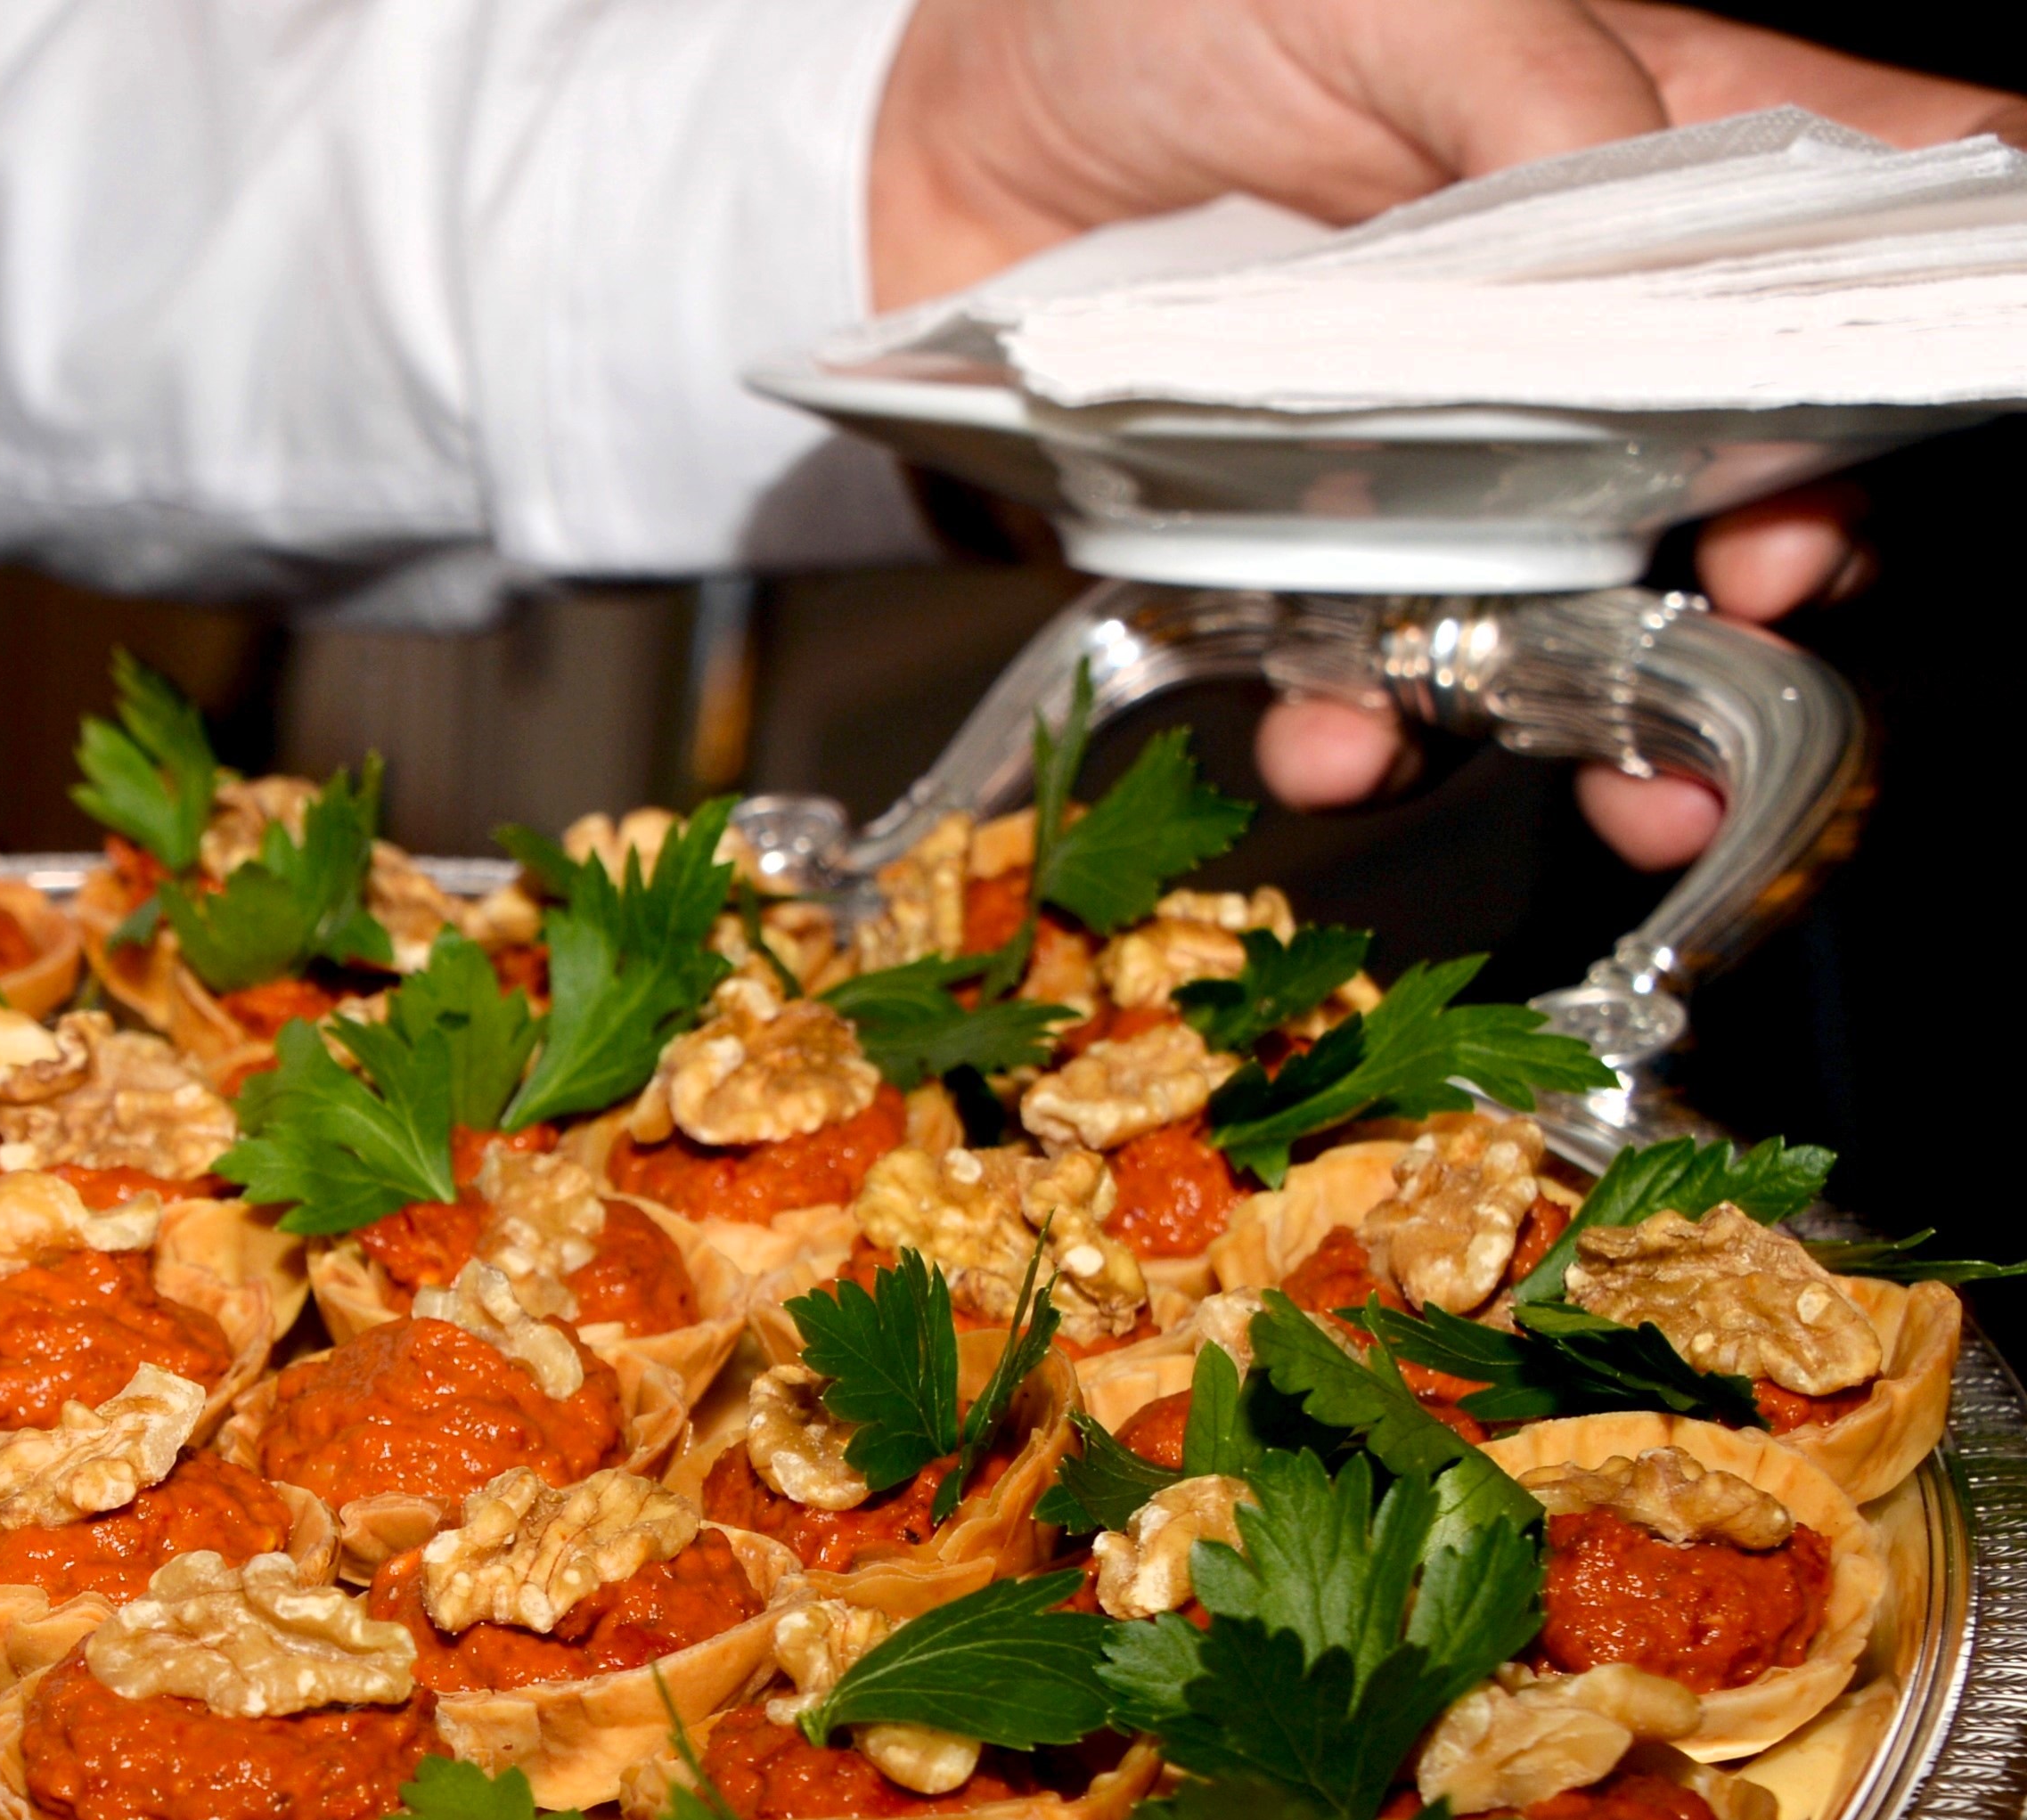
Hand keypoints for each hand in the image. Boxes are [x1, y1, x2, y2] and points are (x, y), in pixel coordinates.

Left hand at [869, 0, 2019, 866]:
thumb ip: (1545, 100)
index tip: (1813, 491)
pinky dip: (1355, 728)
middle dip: (1742, 622)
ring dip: (1571, 718)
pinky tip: (1337, 736)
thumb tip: (1649, 235)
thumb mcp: (1401, 1)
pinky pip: (1342, 667)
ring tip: (1571, 771)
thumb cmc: (1176, 3)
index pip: (1833, 279)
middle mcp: (1556, 334)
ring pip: (1549, 618)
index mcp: (1645, 169)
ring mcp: (1424, 455)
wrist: (928, 123)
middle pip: (1720, 493)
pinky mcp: (1279, 544)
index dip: (1863, 397)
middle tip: (1718, 694)